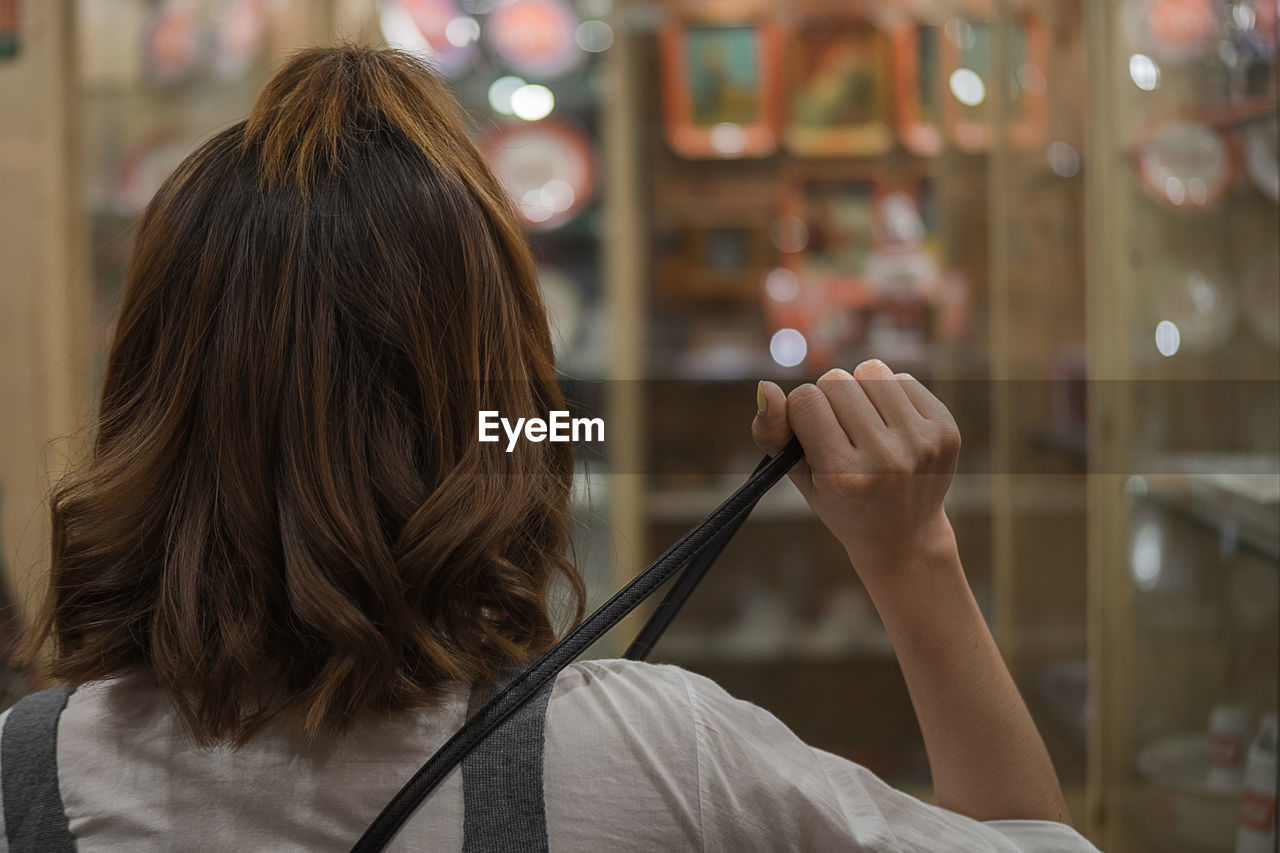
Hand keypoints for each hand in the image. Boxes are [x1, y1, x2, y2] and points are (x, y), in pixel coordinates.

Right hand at [752, 360, 961, 582]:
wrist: (904, 537)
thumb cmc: (842, 503)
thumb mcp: (799, 477)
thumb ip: (773, 433)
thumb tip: (766, 386)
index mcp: (844, 475)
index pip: (806, 400)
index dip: (801, 411)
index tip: (811, 434)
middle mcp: (886, 459)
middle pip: (837, 381)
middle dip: (830, 399)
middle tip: (840, 431)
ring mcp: (921, 443)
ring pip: (871, 371)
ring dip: (860, 390)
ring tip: (865, 422)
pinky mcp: (946, 431)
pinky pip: (904, 379)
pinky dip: (891, 394)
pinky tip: (892, 425)